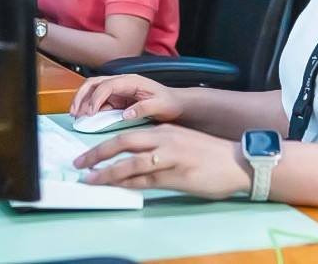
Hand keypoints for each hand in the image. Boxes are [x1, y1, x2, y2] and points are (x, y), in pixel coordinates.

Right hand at [70, 74, 182, 123]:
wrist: (176, 103)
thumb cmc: (170, 102)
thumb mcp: (161, 106)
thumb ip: (144, 109)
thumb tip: (125, 114)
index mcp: (131, 81)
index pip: (108, 85)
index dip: (96, 98)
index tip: (90, 113)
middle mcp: (121, 82)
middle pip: (94, 83)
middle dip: (81, 95)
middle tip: (74, 112)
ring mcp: (117, 91)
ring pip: (93, 91)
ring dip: (82, 101)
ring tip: (75, 115)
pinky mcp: (116, 99)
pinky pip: (98, 101)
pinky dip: (88, 108)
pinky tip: (84, 117)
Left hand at [74, 124, 250, 199]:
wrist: (237, 161)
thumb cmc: (210, 153)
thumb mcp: (181, 141)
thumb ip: (159, 145)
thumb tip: (135, 155)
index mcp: (164, 129)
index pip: (127, 133)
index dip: (105, 142)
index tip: (89, 152)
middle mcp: (164, 139)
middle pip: (123, 142)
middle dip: (98, 153)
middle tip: (80, 163)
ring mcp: (170, 157)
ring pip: (131, 163)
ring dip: (107, 172)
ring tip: (90, 179)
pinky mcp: (177, 176)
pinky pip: (146, 181)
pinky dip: (127, 184)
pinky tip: (115, 187)